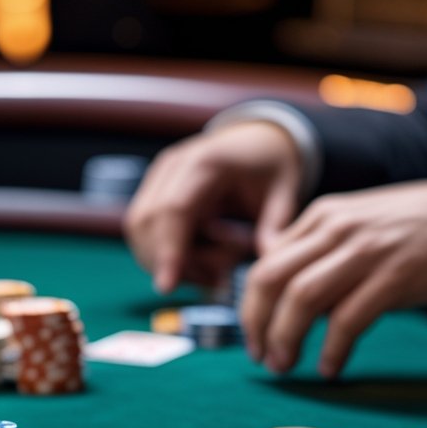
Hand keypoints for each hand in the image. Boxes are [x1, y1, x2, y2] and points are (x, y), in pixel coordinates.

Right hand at [124, 121, 301, 293]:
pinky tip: (207, 263)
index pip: (173, 209)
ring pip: (142, 233)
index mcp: (205, 162)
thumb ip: (276, 226)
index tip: (166, 287)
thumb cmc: (270, 164)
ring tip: (219, 271)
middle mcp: (173, 166)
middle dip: (174, 262)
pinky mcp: (155, 193)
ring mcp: (159, 179)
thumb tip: (269, 267)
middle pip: (147, 223)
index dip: (167, 249)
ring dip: (173, 262)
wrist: (257, 140)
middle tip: (218, 280)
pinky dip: (172, 257)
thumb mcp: (284, 190)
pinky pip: (148, 233)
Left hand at [242, 179, 426, 377]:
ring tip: (286, 365)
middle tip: (262, 359)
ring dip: (286, 338)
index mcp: (322, 217)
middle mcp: (336, 229)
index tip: (254, 337)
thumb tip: (278, 295)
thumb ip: (317, 251)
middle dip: (258, 325)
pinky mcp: (395, 277)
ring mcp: (366, 251)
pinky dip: (332, 348)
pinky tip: (330, 368)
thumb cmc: (413, 231)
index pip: (264, 263)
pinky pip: (349, 319)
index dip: (250, 307)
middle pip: (273, 280)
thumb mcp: (357, 225)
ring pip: (303, 298)